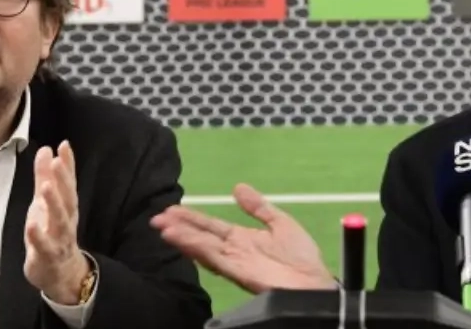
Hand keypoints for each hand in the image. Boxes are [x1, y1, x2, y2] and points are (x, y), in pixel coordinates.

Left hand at [23, 140, 89, 304]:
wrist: (59, 272)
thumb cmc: (51, 232)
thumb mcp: (44, 203)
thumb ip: (44, 177)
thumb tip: (46, 149)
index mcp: (66, 205)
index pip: (69, 181)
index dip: (68, 164)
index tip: (64, 145)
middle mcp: (67, 219)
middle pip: (68, 198)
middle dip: (63, 180)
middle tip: (57, 162)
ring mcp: (59, 238)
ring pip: (60, 220)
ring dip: (54, 204)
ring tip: (45, 187)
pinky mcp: (48, 255)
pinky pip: (44, 246)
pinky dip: (38, 236)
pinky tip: (32, 225)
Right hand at [150, 183, 335, 293]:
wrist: (315, 283)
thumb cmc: (301, 257)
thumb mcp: (281, 222)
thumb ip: (259, 207)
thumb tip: (237, 187)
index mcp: (242, 238)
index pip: (211, 226)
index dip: (192, 218)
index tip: (171, 209)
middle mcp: (233, 250)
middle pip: (201, 236)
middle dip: (179, 227)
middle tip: (156, 218)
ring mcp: (234, 262)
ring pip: (202, 247)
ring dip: (182, 238)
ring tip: (162, 227)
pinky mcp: (237, 272)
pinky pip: (213, 258)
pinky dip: (196, 249)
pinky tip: (181, 241)